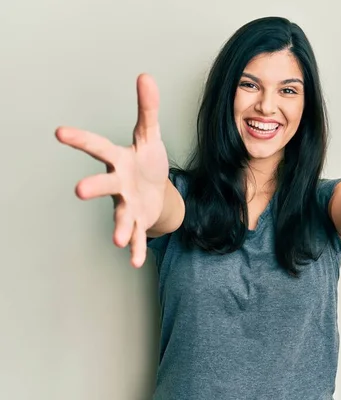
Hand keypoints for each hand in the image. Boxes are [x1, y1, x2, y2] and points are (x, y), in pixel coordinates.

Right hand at [56, 74, 168, 267]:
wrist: (156, 190)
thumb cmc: (147, 161)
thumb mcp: (150, 134)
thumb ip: (147, 108)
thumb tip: (146, 75)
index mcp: (119, 159)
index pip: (99, 147)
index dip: (81, 140)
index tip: (59, 132)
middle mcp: (118, 183)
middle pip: (105, 184)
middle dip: (94, 187)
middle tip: (80, 190)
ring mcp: (126, 204)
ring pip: (120, 215)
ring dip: (119, 227)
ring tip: (117, 240)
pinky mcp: (137, 220)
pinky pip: (136, 235)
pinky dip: (136, 247)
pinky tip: (134, 260)